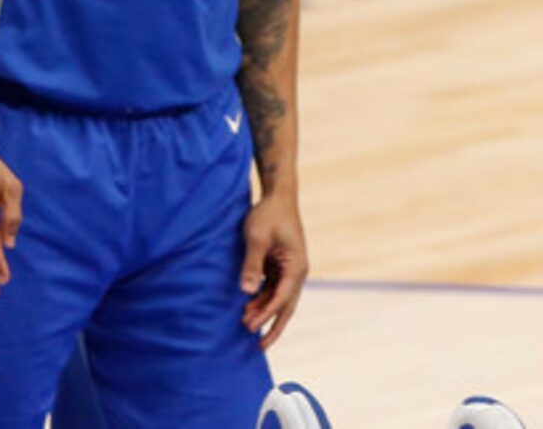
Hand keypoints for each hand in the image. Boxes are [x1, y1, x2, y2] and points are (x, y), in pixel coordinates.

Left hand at [239, 189, 308, 347]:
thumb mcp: (257, 238)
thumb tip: (247, 292)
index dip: (267, 314)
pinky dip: (262, 299)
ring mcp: (289, 268)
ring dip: (264, 311)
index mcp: (297, 266)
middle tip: (259, 347)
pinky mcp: (281, 265)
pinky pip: (273, 288)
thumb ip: (252, 265)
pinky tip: (248, 306)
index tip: (251, 328)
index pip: (282, 297)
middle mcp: (297, 270)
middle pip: (287, 305)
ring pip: (279, 298)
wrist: (278, 195)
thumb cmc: (269, 214)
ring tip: (245, 325)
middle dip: (273, 325)